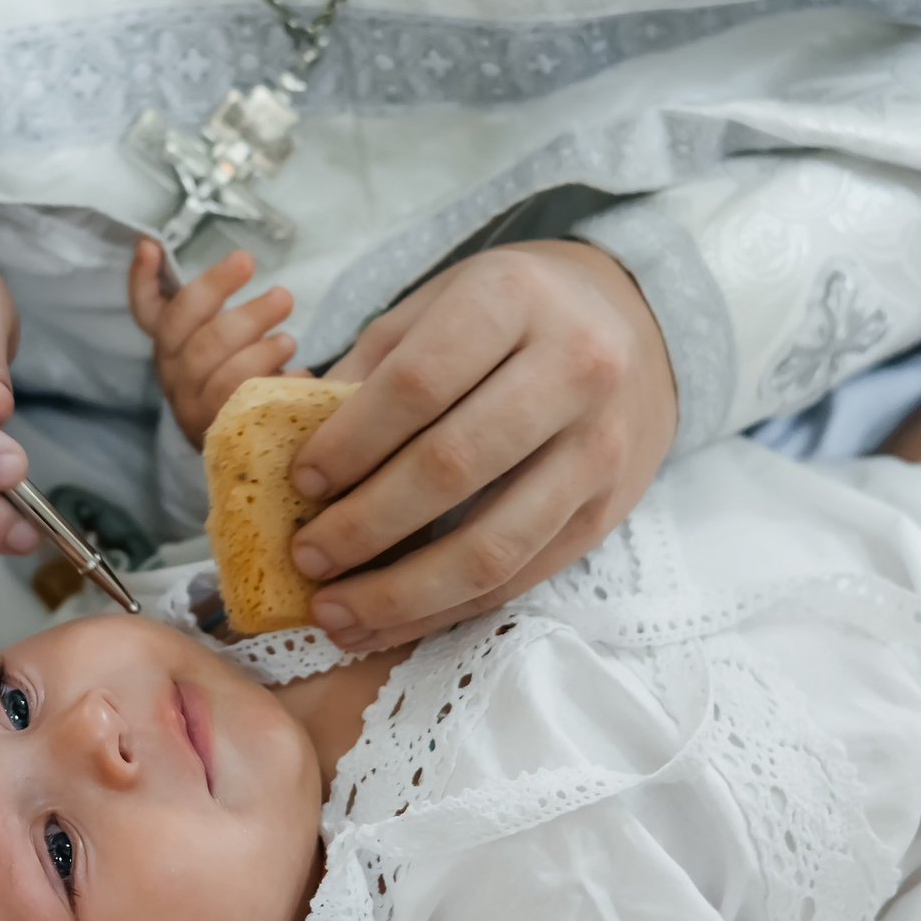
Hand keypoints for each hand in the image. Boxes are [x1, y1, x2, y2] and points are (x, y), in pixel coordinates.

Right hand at [129, 240, 300, 447]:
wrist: (242, 443)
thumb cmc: (231, 370)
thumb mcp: (217, 335)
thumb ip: (206, 301)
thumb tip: (185, 249)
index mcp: (169, 344)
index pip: (146, 310)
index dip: (143, 279)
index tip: (151, 245)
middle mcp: (174, 374)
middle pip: (196, 339)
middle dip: (241, 312)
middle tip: (283, 294)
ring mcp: (196, 407)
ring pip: (222, 376)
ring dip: (260, 352)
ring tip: (289, 340)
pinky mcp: (224, 432)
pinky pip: (248, 407)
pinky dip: (276, 386)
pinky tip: (299, 375)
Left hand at [287, 240, 676, 652]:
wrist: (633, 325)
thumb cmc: (509, 315)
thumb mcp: (438, 304)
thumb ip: (369, 369)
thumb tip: (286, 448)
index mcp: (512, 300)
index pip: (418, 383)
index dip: (350, 442)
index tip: (300, 481)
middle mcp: (573, 368)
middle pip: (453, 466)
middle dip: (364, 525)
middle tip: (306, 558)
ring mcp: (599, 447)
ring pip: (493, 545)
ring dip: (402, 594)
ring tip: (335, 614)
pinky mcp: (608, 511)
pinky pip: (520, 576)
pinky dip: (446, 608)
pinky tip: (389, 620)